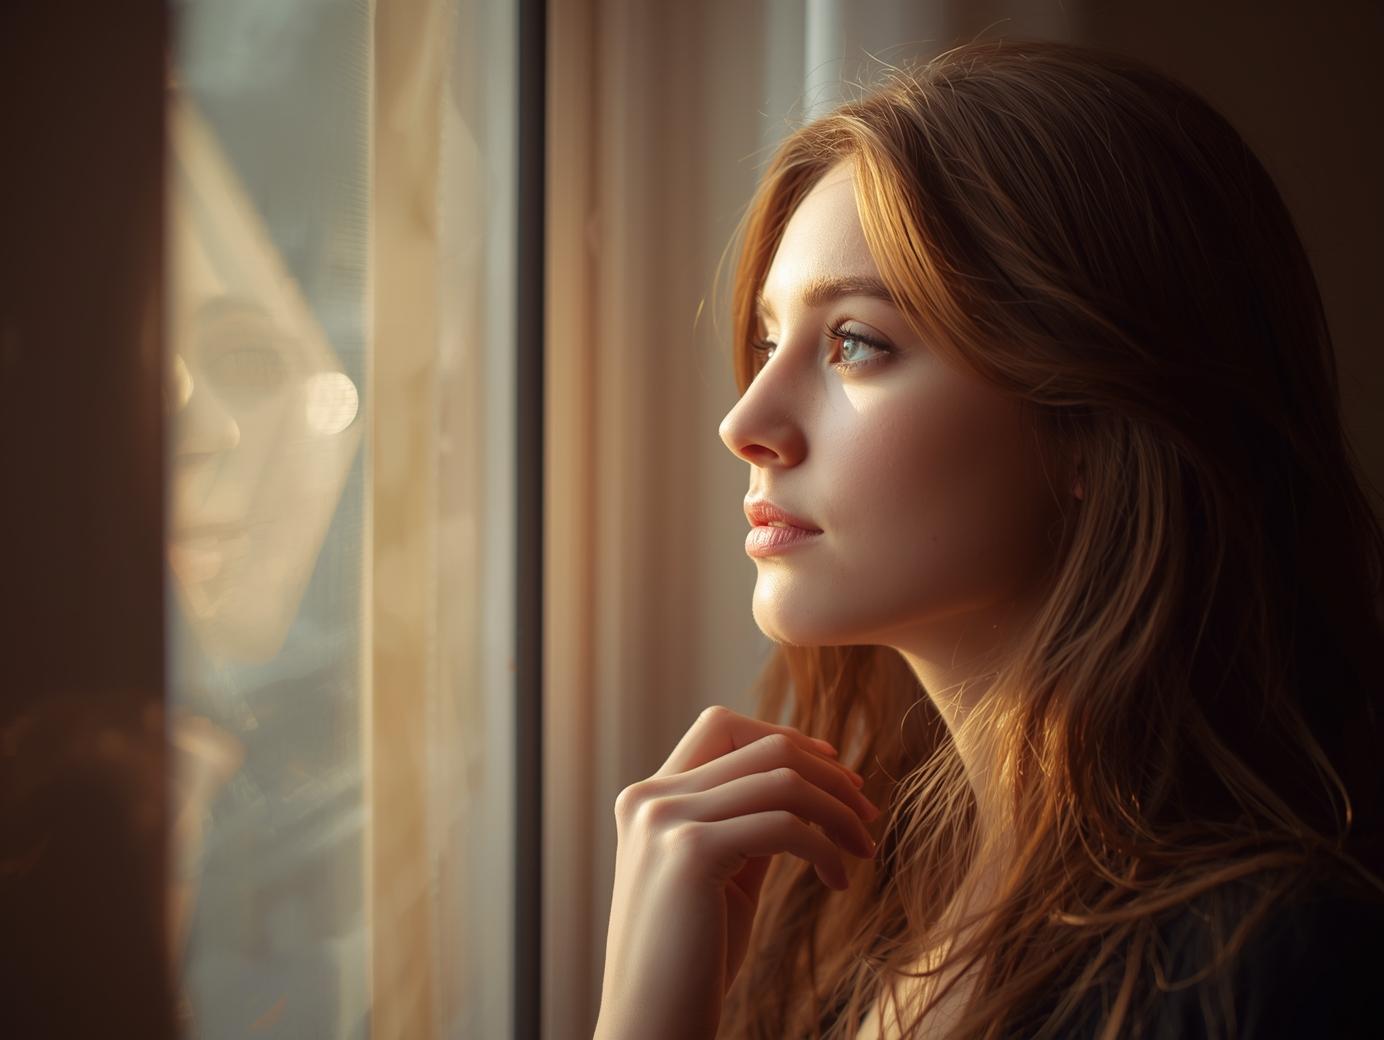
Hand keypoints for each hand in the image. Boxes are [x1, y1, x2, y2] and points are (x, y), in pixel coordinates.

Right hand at [593, 705, 879, 1039]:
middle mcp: (650, 798)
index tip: (837, 773)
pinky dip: (824, 848)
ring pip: (780, 777)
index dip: (786, 738)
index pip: (722, 725)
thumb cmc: (692, 959)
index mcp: (648, 797)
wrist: (650, 1024)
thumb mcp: (722, 875)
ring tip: (862, 848)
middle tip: (865, 813)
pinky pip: (784, 824)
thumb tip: (808, 781)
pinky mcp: (690, 852)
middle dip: (826, 772)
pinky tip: (838, 880)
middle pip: (760, 744)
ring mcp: (665, 820)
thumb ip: (748, 822)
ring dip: (837, 809)